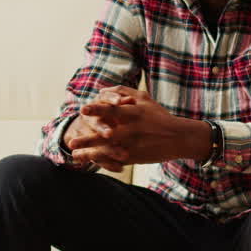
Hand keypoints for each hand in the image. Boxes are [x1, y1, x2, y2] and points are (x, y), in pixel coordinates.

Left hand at [68, 86, 210, 167]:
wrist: (178, 138)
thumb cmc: (159, 116)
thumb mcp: (144, 98)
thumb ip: (122, 92)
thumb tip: (101, 90)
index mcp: (134, 113)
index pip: (113, 110)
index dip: (98, 109)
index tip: (83, 109)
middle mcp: (132, 130)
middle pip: (107, 135)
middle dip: (89, 138)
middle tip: (72, 139)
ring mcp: (132, 145)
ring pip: (108, 150)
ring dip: (90, 152)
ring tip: (74, 154)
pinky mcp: (133, 157)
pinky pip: (114, 160)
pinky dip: (100, 161)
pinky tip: (87, 161)